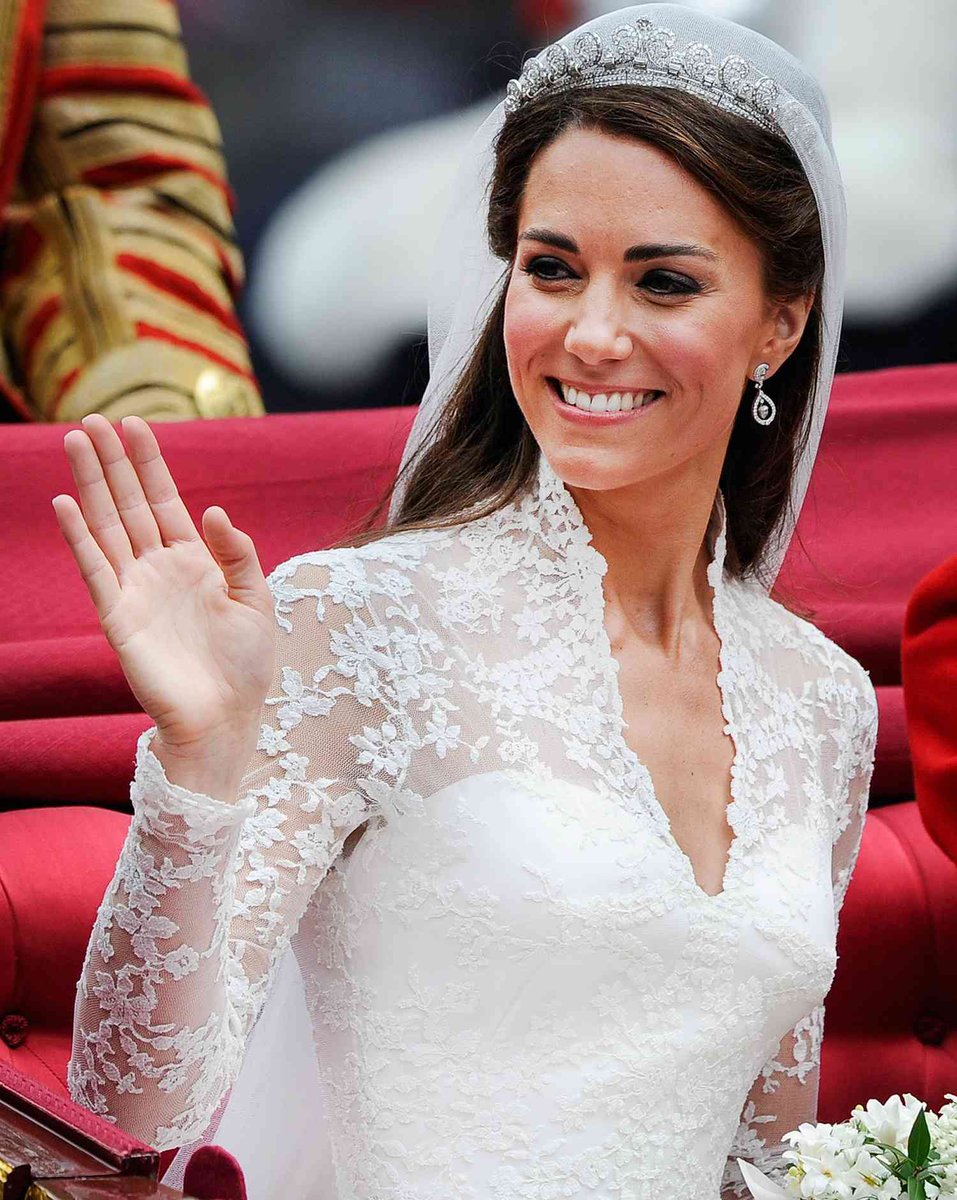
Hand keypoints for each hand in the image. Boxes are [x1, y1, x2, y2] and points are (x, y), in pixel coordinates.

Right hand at [53, 415, 276, 786]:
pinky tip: (66, 502)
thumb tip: (211, 509)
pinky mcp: (118, 615)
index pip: (166, 501)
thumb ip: (237, 553)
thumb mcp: (256, 601)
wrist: (226, 718)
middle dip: (113, 462)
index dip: (150, 464)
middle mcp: (160, 569)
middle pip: (130, 503)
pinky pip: (95, 567)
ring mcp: (136, 589)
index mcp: (195, 562)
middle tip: (93, 419)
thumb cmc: (246, 666)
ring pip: (107, 525)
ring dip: (91, 484)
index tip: (135, 425)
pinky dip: (79, 535)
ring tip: (77, 442)